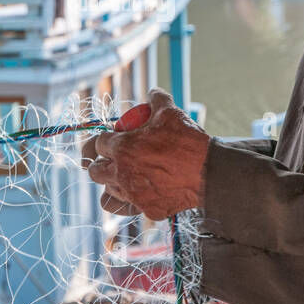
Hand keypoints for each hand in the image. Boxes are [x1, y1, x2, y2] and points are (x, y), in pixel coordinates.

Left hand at [81, 88, 210, 220]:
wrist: (208, 171)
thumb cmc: (187, 140)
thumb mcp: (170, 112)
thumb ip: (156, 100)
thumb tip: (152, 93)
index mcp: (122, 147)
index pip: (99, 143)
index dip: (104, 140)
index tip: (111, 140)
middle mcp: (122, 173)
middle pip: (95, 171)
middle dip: (99, 164)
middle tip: (110, 161)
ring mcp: (133, 195)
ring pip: (107, 195)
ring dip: (112, 185)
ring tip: (123, 179)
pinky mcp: (147, 210)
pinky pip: (129, 209)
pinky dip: (132, 202)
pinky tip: (139, 195)